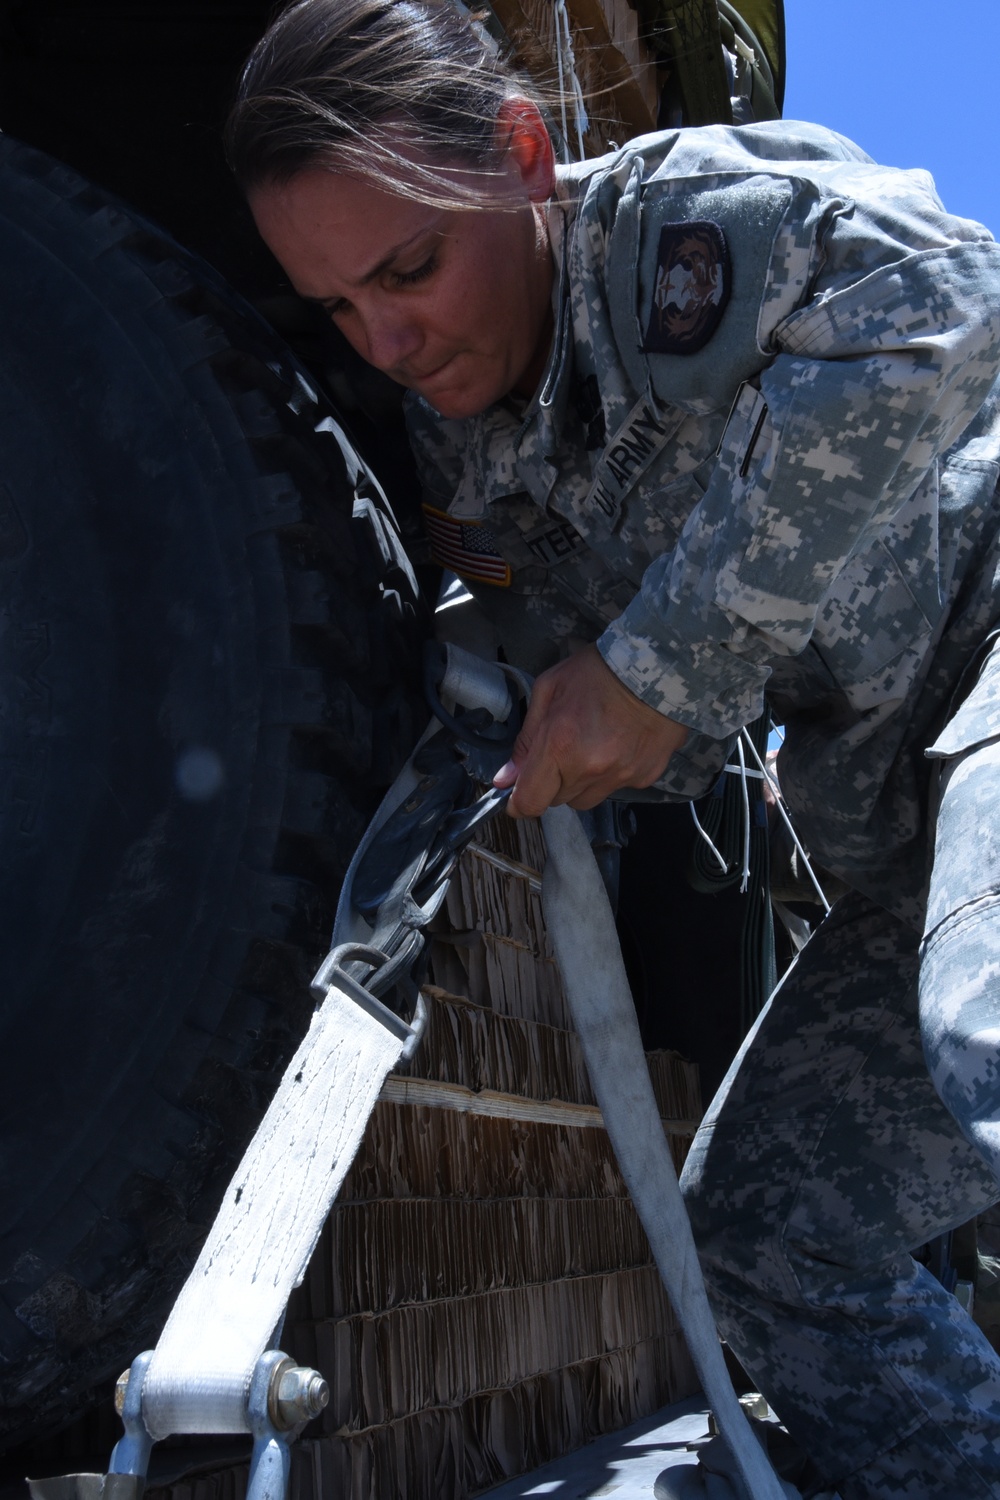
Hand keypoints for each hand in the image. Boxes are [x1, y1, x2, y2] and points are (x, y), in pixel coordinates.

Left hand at [493, 645, 687, 817]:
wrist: (661, 665)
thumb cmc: (601, 670)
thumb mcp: (550, 690)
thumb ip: (526, 739)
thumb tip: (507, 778)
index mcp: (560, 745)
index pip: (531, 801)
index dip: (520, 802)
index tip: (518, 795)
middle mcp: (590, 768)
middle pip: (557, 801)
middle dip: (551, 783)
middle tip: (561, 750)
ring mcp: (620, 776)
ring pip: (586, 799)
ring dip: (579, 783)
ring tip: (589, 747)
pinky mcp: (643, 777)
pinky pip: (615, 789)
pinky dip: (609, 775)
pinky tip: (616, 745)